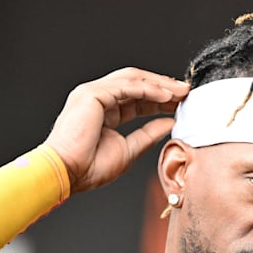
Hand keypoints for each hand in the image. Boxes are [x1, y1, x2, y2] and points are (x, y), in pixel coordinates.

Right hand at [43, 68, 189, 193]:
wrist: (67, 173)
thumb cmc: (88, 168)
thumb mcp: (128, 150)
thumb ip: (149, 134)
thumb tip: (169, 123)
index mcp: (103, 111)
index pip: (136, 98)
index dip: (159, 99)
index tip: (180, 103)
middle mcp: (97, 98)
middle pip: (136, 83)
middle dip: (162, 85)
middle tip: (185, 91)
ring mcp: (93, 93)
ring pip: (133, 79)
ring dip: (159, 83)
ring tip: (180, 91)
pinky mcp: (92, 93)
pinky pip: (127, 86)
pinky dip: (149, 88)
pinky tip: (166, 96)